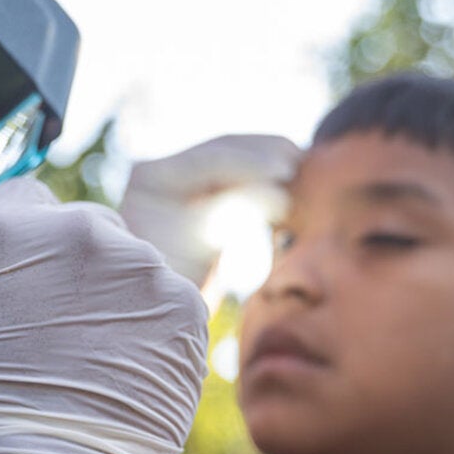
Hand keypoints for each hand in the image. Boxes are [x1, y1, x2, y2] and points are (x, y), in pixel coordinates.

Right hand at [0, 177, 208, 453]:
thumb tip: (15, 262)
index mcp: (4, 228)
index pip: (22, 198)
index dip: (24, 236)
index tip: (27, 267)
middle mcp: (75, 229)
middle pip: (84, 226)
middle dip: (78, 265)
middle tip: (68, 322)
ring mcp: (138, 262)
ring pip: (131, 267)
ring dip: (119, 301)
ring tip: (99, 362)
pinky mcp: (185, 300)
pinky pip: (166, 303)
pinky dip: (154, 331)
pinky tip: (133, 373)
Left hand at [119, 134, 301, 283]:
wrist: (160, 304)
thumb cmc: (174, 280)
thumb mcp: (201, 245)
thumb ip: (233, 212)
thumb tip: (280, 193)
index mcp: (151, 176)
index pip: (208, 158)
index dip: (250, 162)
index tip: (286, 170)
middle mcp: (164, 167)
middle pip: (223, 148)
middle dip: (263, 153)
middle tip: (300, 159)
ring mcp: (182, 176)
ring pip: (234, 156)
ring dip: (268, 158)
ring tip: (302, 165)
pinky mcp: (202, 189)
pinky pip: (238, 173)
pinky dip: (264, 175)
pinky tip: (291, 178)